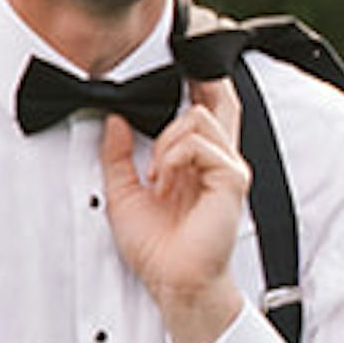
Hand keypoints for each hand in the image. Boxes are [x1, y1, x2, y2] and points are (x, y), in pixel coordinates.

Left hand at [101, 80, 250, 342]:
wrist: (173, 282)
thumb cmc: (158, 248)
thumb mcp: (122, 194)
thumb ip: (117, 156)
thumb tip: (112, 120)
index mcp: (197, 162)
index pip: (207, 109)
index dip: (199, 81)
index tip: (178, 60)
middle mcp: (218, 160)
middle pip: (221, 99)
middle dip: (200, 78)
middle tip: (178, 66)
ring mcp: (228, 168)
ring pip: (199, 118)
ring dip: (167, 139)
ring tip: (157, 173)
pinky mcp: (231, 180)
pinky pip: (201, 144)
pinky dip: (174, 155)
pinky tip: (164, 180)